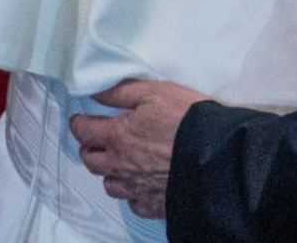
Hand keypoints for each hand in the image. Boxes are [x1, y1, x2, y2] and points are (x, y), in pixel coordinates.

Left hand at [68, 79, 209, 219]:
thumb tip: (95, 91)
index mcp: (118, 137)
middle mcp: (121, 165)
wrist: (217, 153)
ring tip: (120, 164)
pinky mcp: (154, 204)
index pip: (84, 131)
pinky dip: (133, 194)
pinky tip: (141, 185)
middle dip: (90, 149)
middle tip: (98, 140)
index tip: (80, 119)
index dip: (79, 123)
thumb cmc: (187, 119)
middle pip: (91, 162)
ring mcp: (137, 188)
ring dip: (110, 174)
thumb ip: (122, 91)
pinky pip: (134, 204)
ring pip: (110, 185)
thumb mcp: (155, 92)